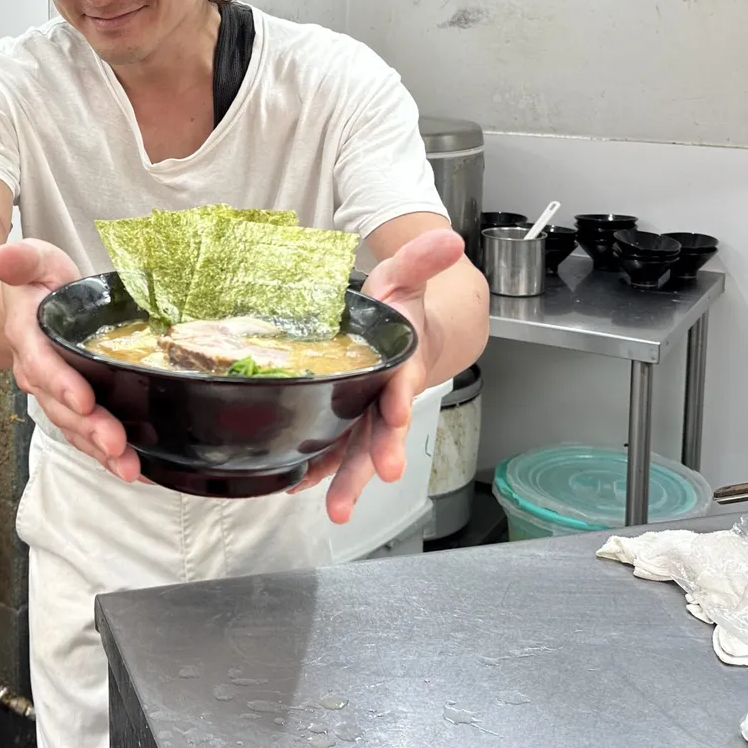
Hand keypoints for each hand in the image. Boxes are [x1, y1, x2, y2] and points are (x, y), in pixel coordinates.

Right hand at [0, 240, 139, 480]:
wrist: (26, 305)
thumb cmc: (37, 283)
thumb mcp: (34, 260)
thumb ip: (22, 258)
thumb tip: (2, 256)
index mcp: (27, 334)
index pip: (41, 362)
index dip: (60, 382)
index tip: (84, 399)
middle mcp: (36, 370)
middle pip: (59, 404)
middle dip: (87, 428)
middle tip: (115, 444)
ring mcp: (52, 391)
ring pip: (72, 425)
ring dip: (98, 449)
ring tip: (128, 467)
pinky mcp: (70, 403)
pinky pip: (83, 432)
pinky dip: (105, 453)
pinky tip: (135, 467)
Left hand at [293, 227, 465, 522]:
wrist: (400, 335)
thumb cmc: (401, 309)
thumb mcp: (406, 277)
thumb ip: (422, 260)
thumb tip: (450, 237)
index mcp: (402, 365)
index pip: (404, 384)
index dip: (402, 398)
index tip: (399, 412)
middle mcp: (385, 398)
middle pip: (384, 432)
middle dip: (380, 455)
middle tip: (379, 477)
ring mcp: (363, 415)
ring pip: (358, 452)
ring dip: (348, 480)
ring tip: (336, 509)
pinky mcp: (342, 421)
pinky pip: (331, 449)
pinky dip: (317, 468)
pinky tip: (297, 483)